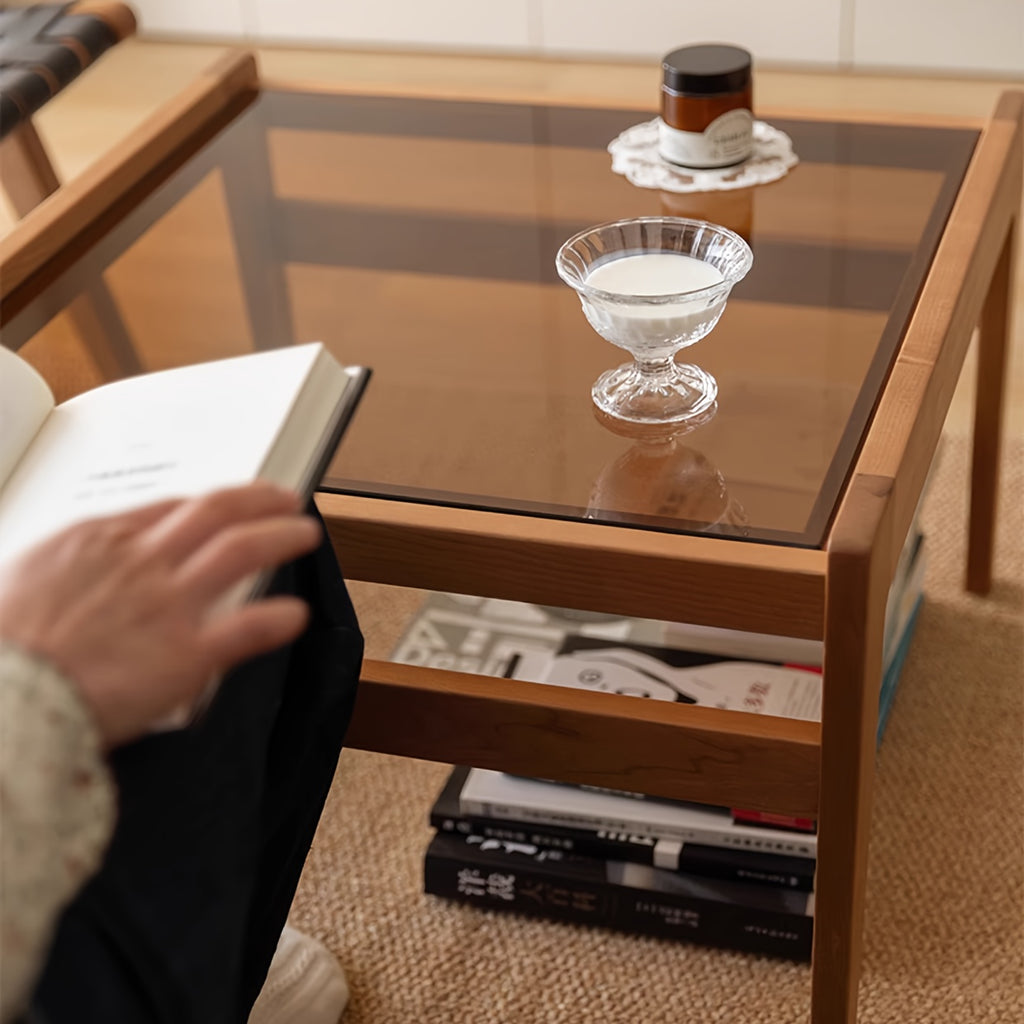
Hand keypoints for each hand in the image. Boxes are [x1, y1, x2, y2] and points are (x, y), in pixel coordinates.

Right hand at [0, 483, 322, 746]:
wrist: (1, 696)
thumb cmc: (4, 646)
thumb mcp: (23, 579)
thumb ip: (68, 567)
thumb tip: (78, 570)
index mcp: (96, 540)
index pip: (168, 507)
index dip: (208, 501)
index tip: (226, 503)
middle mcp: (139, 562)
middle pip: (215, 512)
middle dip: (258, 499)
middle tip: (286, 497)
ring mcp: (166, 604)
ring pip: (240, 550)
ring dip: (280, 536)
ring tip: (305, 533)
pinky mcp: (185, 654)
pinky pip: (247, 627)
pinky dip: (278, 618)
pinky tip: (297, 615)